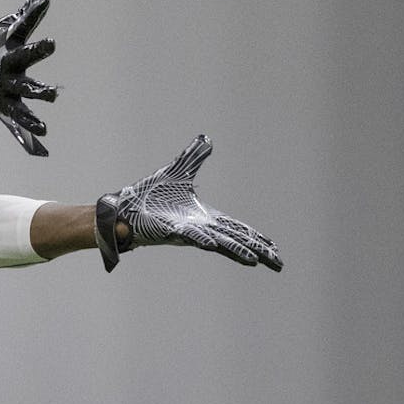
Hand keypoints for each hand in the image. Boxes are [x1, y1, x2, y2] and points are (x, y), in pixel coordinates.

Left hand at [94, 135, 282, 271]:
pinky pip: (190, 237)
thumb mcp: (178, 171)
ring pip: (220, 243)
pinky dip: (204, 240)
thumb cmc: (149, 196)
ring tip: (258, 260)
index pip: (238, 229)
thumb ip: (194, 157)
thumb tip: (207, 139)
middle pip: (237, 241)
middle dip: (259, 251)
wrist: (124, 208)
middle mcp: (201, 228)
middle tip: (279, 264)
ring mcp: (188, 232)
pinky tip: (215, 245)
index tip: (274, 247)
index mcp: (206, 218)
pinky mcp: (171, 232)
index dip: (256, 237)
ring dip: (238, 251)